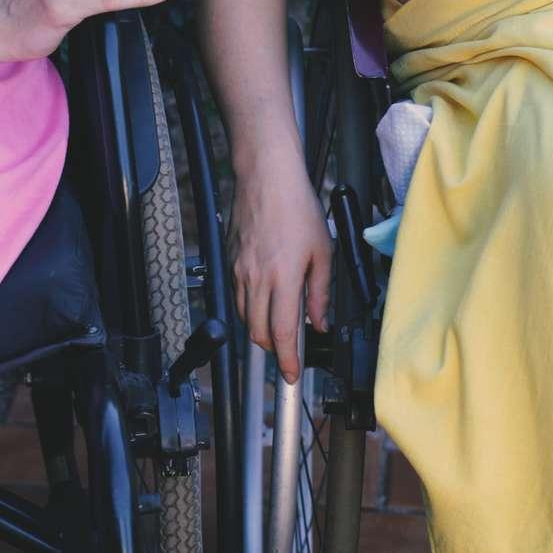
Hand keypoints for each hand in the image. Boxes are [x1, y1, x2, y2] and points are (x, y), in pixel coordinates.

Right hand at [228, 152, 331, 383]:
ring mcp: (239, 271)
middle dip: (273, 349)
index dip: (287, 360)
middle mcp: (256, 279)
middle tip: (290, 352)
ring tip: (279, 326)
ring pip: (244, 317)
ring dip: (260, 330)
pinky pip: (237, 297)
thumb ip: (321, 292)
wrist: (266, 178)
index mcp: (283, 278)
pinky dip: (250, 308)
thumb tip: (320, 321)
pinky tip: (265, 300)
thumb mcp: (322, 251)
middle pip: (258, 333)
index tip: (291, 374)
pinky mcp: (230, 262)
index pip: (283, 333)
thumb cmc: (296, 206)